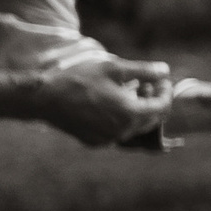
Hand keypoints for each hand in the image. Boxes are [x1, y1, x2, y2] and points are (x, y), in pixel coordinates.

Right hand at [0, 63, 169, 146]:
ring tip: (129, 90)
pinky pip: (118, 132)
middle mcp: (122, 131)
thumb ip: (144, 71)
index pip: (162, 107)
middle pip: (152, 119)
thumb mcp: (114, 68)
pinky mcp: (95, 142)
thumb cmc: (79, 79)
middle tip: (146, 83)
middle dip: (153, 100)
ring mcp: (108, 139)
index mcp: (130, 114)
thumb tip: (165, 70)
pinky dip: (122, 119)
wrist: (44, 98)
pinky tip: (113, 102)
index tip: (162, 79)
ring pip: (135, 126)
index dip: (166, 91)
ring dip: (138, 109)